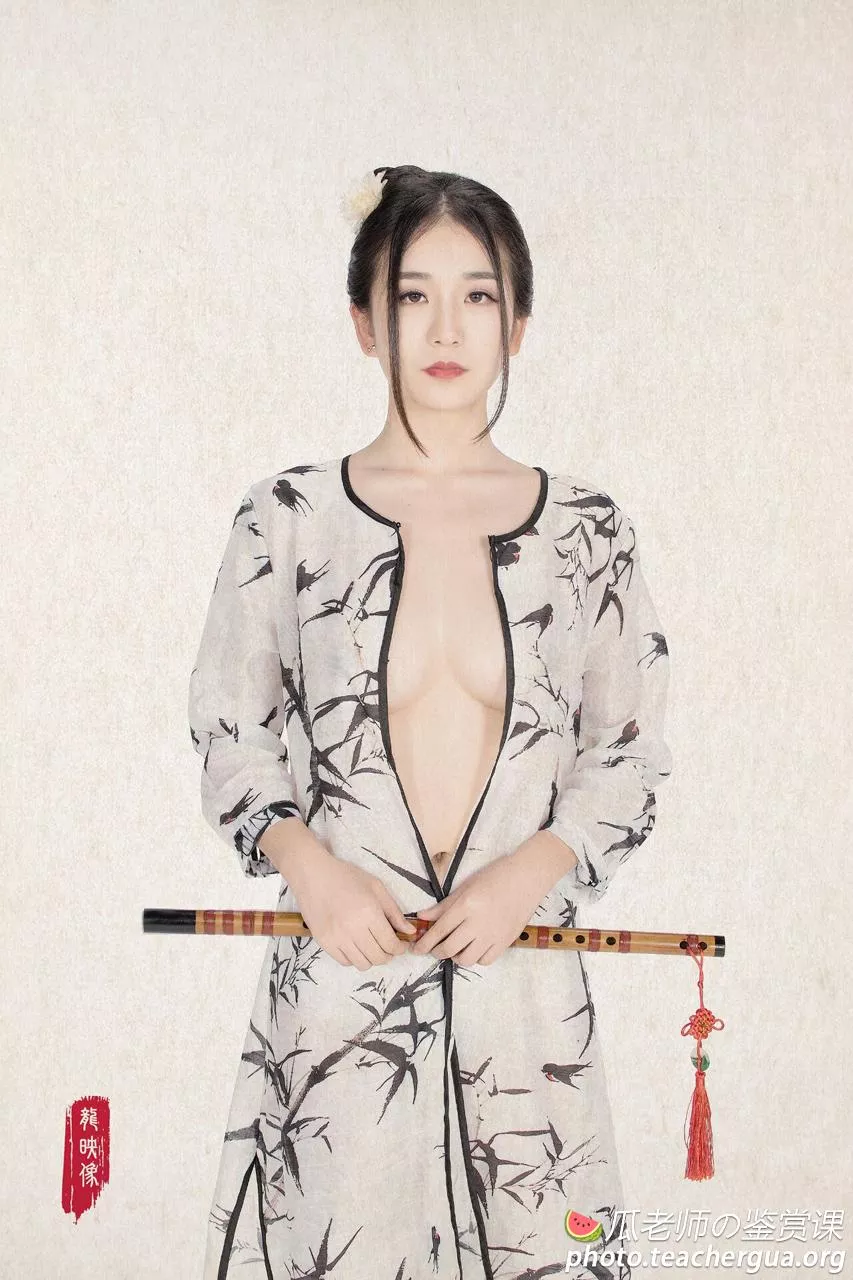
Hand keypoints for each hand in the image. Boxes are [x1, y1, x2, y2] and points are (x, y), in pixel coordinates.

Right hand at [289, 850, 416, 970]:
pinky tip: (356, 946)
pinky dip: (354, 958)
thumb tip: (410, 931)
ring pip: (362, 964)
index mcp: (369, 913)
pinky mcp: (324, 942)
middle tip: (388, 946)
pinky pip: (345, 962)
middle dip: (388, 955)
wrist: (312, 875)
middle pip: (378, 957)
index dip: (400, 948)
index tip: (401, 945)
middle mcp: (353, 929)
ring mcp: (337, 938)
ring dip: (372, 958)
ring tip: (372, 947)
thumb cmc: (346, 877)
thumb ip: (394, 911)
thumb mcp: (376, 887)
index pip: (390, 944)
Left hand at [410, 850, 556, 965]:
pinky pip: (485, 961)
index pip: (439, 930)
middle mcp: (478, 923)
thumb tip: (422, 917)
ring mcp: (493, 935)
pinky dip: (476, 958)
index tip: (415, 949)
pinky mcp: (506, 942)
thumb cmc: (495, 876)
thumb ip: (444, 905)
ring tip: (456, 947)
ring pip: (466, 959)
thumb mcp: (466, 886)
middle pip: (449, 949)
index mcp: (466, 906)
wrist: (527, 878)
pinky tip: (474, 948)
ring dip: (456, 956)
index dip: (424, 943)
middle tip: (433, 949)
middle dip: (436, 952)